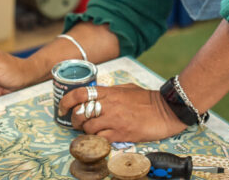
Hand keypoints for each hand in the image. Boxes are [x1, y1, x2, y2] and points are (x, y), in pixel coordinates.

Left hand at [58, 83, 186, 142]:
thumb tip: (98, 95)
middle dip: (76, 120)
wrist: (166, 110)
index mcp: (109, 92)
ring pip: (88, 128)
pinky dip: (98, 140)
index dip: (66, 101)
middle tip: (79, 123)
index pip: (80, 94)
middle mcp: (109, 105)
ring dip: (88, 132)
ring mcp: (115, 120)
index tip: (62, 108)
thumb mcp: (127, 88)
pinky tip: (103, 139)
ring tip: (94, 132)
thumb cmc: (148, 99)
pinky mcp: (122, 134)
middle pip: (80, 113)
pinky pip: (101, 139)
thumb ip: (111, 92)